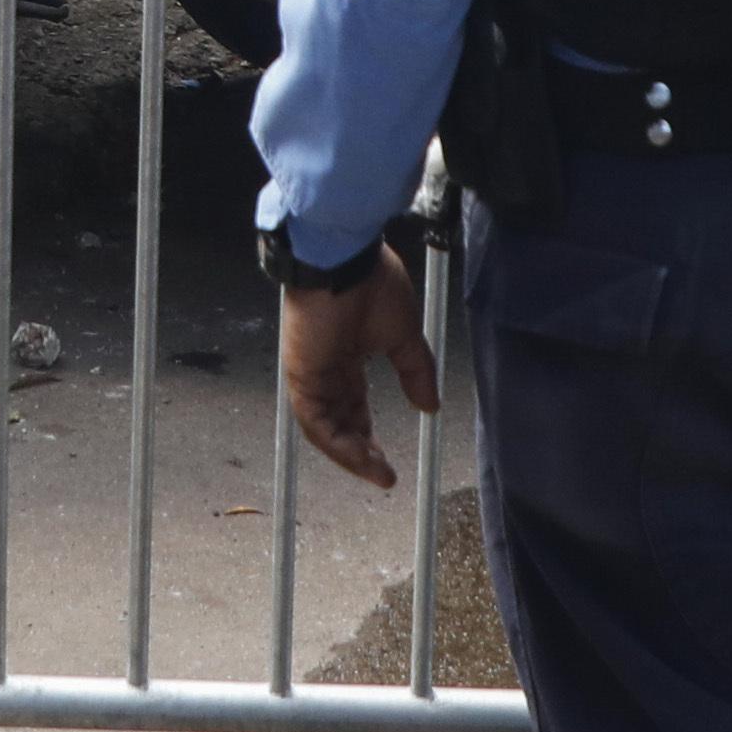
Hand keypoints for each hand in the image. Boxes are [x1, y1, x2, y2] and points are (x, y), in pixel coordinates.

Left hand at [277, 241, 433, 491]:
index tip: (388, 459)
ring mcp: (310, 374)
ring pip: (325, 429)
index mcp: (347, 356)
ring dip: (351, 456)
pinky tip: (360, 458)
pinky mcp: (301, 376)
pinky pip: (315, 422)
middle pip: (339, 422)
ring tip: (377, 473)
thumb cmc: (371, 282)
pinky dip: (337, 444)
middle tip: (382, 474)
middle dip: (360, 452)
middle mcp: (325, 370)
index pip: (353, 405)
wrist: (344, 257)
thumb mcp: (404, 335)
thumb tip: (431, 404)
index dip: (368, 434)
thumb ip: (416, 371)